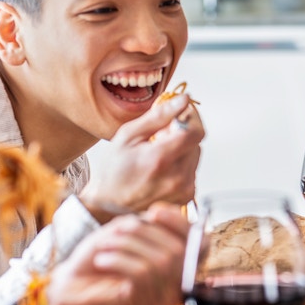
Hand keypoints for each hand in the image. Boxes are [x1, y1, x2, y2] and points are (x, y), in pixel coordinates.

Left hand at [48, 203, 188, 304]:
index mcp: (174, 267)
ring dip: (128, 245)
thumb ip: (145, 224)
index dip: (181, 224)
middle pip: (180, 252)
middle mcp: (173, 287)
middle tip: (119, 230)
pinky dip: (119, 259)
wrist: (67, 291)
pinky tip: (103, 260)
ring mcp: (159, 301)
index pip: (201, 245)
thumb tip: (157, 216)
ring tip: (106, 246)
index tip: (155, 211)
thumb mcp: (123, 234)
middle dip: (146, 233)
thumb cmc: (94, 263)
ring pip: (161, 262)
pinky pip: (142, 274)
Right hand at [79, 93, 202, 221]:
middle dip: (182, 133)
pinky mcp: (186, 197)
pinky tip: (162, 169)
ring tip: (158, 155)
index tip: (181, 112)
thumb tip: (184, 99)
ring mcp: (183, 190)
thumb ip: (158, 116)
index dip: (191, 118)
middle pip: (196, 143)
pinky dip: (181, 165)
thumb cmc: (114, 170)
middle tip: (160, 136)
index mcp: (160, 159)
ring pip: (195, 156)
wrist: (109, 204)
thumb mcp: (128, 136)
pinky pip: (192, 170)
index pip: (195, 131)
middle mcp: (176, 177)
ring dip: (182, 149)